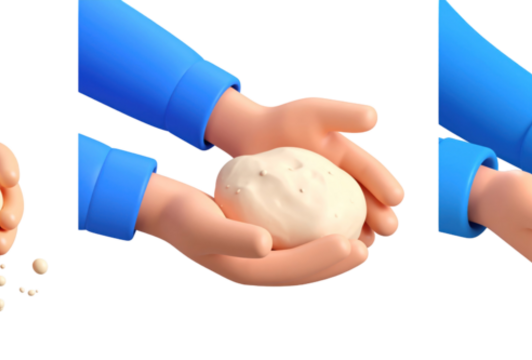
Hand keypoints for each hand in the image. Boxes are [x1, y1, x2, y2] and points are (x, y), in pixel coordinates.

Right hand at [136, 173, 368, 286]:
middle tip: (364, 248)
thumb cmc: (183, 215)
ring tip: (357, 242)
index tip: (350, 245)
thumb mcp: (205, 224)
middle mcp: (254, 270)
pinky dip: (313, 239)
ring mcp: (256, 260)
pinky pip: (293, 245)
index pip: (292, 270)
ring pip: (301, 262)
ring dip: (328, 256)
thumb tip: (266, 245)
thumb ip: (235, 237)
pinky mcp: (258, 246)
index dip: (323, 261)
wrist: (166, 210)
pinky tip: (328, 222)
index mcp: (245, 271)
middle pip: (302, 272)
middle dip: (334, 264)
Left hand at [205, 89, 403, 247]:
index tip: (398, 198)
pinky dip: (329, 243)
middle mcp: (344, 183)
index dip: (384, 184)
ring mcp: (325, 203)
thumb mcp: (315, 113)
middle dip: (382, 216)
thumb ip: (344, 114)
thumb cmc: (284, 122)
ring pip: (349, 221)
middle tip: (391, 228)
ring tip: (367, 245)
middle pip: (366, 202)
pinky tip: (332, 255)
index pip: (370, 170)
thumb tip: (374, 117)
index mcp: (350, 159)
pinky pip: (320, 232)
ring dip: (361, 234)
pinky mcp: (306, 218)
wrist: (251, 139)